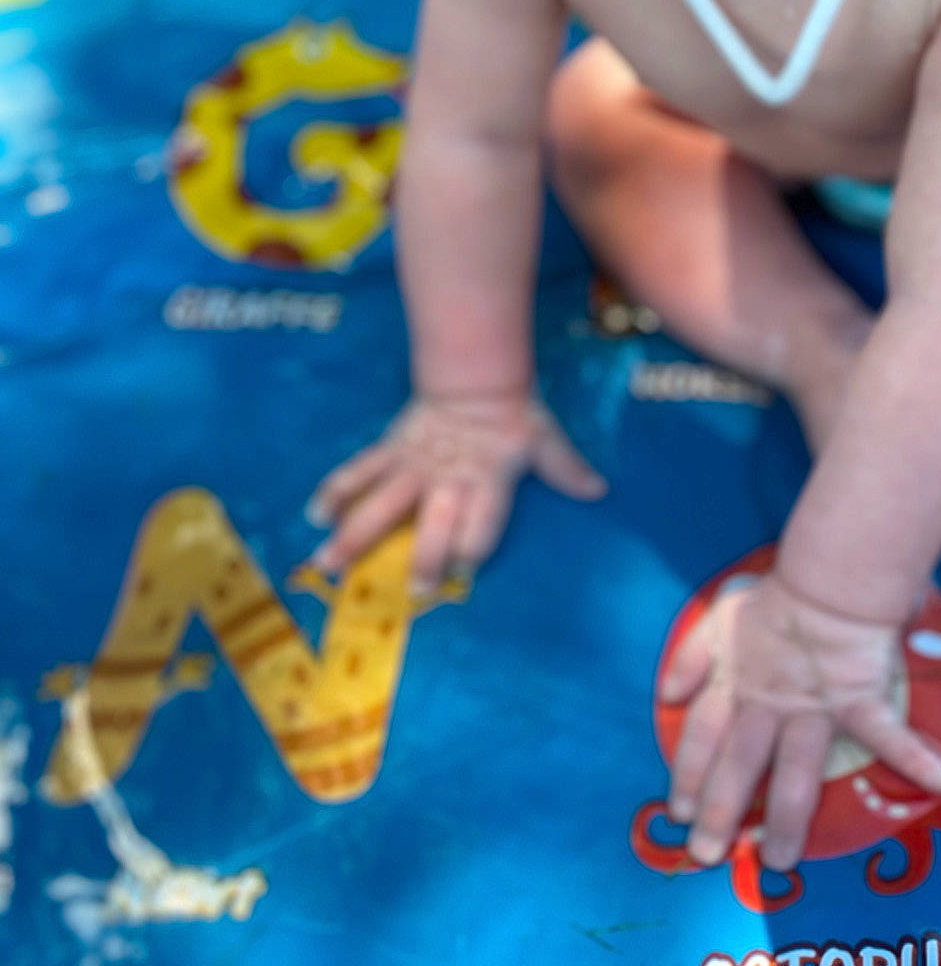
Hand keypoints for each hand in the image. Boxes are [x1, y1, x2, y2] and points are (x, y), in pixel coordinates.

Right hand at [306, 389, 605, 592]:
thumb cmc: (513, 415)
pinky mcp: (391, 450)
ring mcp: (415, 465)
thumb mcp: (545, 438)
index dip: (474, 545)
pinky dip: (336, 489)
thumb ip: (566, 468)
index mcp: (488, 477)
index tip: (463, 571)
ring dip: (355, 532)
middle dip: (424, 555)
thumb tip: (599, 489)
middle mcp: (449, 477)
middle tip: (411, 590)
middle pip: (434, 521)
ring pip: (382, 500)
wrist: (474, 376)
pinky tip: (316, 513)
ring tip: (328, 562)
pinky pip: (359, 470)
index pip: (483, 519)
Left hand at [662, 570, 940, 873]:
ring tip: (781, 862)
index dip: (689, 775)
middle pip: (740, 764)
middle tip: (708, 857)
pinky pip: (883, 731)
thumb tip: (666, 697)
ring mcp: (813, 707)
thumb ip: (691, 658)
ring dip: (786, 818)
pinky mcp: (856, 698)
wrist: (829, 579)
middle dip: (722, 812)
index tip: (678, 814)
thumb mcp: (721, 620)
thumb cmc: (776, 602)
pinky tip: (937, 781)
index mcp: (736, 687)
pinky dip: (911, 753)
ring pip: (794, 771)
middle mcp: (768, 705)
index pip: (704, 737)